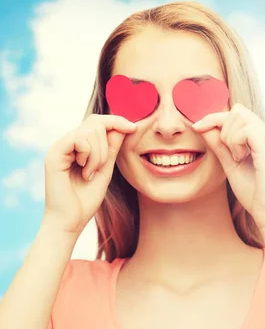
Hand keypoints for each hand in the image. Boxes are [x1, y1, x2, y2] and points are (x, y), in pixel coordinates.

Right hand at [43, 114, 135, 234]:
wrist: (71, 221)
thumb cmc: (86, 200)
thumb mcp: (105, 170)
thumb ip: (111, 149)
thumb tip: (122, 127)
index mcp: (79, 146)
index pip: (98, 122)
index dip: (117, 121)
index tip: (134, 128)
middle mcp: (68, 143)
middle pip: (95, 121)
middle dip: (107, 143)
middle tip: (102, 167)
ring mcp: (59, 148)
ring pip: (90, 130)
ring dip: (99, 154)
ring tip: (91, 173)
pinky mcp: (53, 154)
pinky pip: (78, 139)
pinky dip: (89, 155)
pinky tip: (84, 171)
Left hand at [192, 104, 264, 229]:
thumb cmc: (253, 193)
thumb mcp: (230, 164)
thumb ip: (218, 146)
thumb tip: (202, 127)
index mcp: (261, 137)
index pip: (237, 112)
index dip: (214, 117)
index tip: (197, 127)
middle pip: (238, 110)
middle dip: (221, 125)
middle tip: (226, 150)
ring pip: (240, 116)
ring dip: (229, 136)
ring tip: (236, 157)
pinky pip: (246, 130)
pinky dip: (236, 142)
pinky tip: (240, 158)